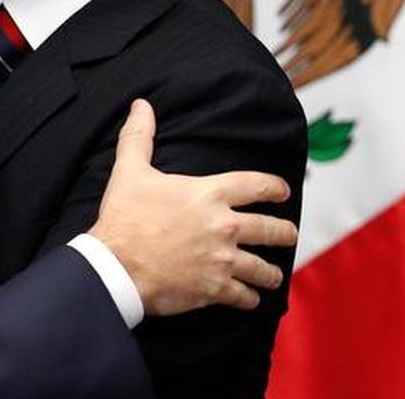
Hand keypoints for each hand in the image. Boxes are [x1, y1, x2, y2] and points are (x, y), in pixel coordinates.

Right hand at [88, 99, 297, 315]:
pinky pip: (244, 296)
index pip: (257, 185)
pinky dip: (250, 298)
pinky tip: (250, 299)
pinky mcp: (214, 288)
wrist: (115, 265)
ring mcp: (222, 259)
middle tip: (289, 234)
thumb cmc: (124, 217)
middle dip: (284, 233)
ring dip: (271, 272)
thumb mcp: (130, 171)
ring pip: (263, 268)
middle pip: (271, 229)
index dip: (275, 187)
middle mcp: (224, 226)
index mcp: (209, 194)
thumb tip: (141, 105)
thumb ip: (139, 137)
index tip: (283, 191)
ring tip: (273, 275)